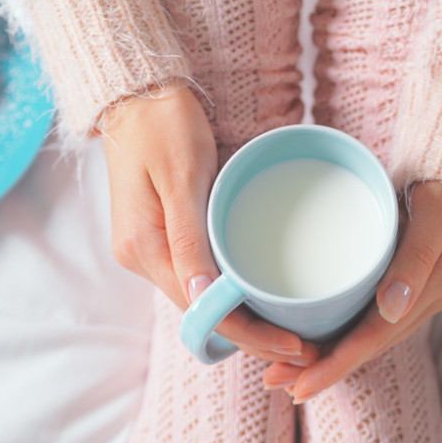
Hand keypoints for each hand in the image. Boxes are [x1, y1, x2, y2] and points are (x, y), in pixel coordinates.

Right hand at [100, 86, 317, 365]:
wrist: (137, 93)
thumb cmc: (163, 124)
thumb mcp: (183, 176)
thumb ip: (190, 238)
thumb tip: (203, 296)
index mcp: (144, 248)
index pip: (203, 311)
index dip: (250, 335)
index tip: (294, 345)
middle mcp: (142, 258)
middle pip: (203, 314)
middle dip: (253, 336)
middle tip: (304, 348)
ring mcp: (150, 249)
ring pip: (202, 300)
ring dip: (244, 320)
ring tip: (291, 332)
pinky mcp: (161, 237)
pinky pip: (199, 277)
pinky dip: (230, 295)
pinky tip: (260, 299)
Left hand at [262, 180, 441, 398]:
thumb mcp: (438, 208)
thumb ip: (418, 256)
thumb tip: (391, 308)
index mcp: (438, 284)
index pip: (379, 336)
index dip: (338, 363)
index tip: (299, 384)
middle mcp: (430, 296)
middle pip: (372, 344)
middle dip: (325, 369)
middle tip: (276, 382)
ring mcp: (423, 290)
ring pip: (372, 336)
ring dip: (331, 357)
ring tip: (287, 373)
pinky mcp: (414, 281)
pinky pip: (376, 318)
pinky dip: (346, 334)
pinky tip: (320, 341)